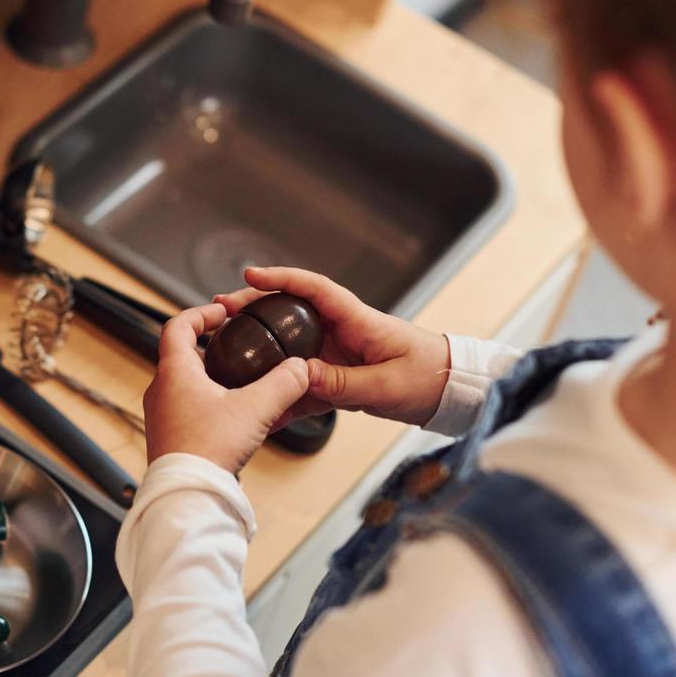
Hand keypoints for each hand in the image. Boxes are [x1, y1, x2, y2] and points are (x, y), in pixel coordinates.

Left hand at [143, 303, 310, 474]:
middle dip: (211, 346)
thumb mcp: (255, 410)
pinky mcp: (170, 437)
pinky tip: (235, 416)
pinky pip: (188, 408)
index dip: (201, 314)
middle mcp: (161, 391)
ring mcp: (162, 415)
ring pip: (185, 383)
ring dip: (211, 376)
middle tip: (237, 344)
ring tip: (241, 381)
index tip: (223, 313)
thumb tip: (302, 368)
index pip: (178, 326)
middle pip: (182, 354)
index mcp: (174, 372)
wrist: (188, 496)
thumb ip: (283, 384)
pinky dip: (209, 402)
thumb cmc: (208, 450)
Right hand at [216, 267, 449, 426]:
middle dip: (256, 308)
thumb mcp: (386, 385)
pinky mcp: (339, 377)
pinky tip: (260, 401)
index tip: (250, 275)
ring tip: (227, 350)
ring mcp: (338, 354)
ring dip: (261, 347)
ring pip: (290, 347)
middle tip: (222, 310)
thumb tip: (301, 378)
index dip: (281, 278)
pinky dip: (282, 389)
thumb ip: (343, 383)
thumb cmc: (430, 378)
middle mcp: (343, 332)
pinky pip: (304, 381)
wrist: (453, 394)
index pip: (314, 289)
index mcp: (358, 320)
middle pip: (291, 313)